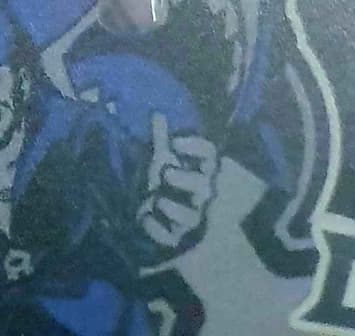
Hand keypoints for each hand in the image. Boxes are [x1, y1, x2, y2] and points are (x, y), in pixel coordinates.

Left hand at [138, 109, 217, 249]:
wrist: (178, 229)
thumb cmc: (174, 187)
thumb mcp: (167, 163)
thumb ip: (162, 141)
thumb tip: (158, 114)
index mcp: (203, 175)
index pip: (209, 156)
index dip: (195, 148)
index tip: (175, 143)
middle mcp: (203, 198)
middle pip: (202, 188)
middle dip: (184, 180)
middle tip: (166, 173)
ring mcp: (193, 221)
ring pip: (189, 217)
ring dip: (172, 207)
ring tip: (158, 200)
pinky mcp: (179, 241)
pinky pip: (168, 238)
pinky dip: (154, 227)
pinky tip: (144, 216)